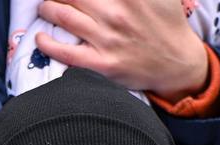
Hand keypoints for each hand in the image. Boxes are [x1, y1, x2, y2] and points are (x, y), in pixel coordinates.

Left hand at [36, 0, 208, 99]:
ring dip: (46, 8)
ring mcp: (107, 39)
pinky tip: (41, 37)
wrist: (178, 63)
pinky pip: (65, 52)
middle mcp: (116, 12)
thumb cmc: (166, 20)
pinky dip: (47, 43)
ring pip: (62, 15)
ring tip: (46, 7)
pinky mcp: (102, 63)